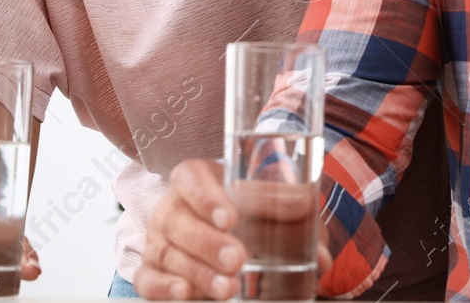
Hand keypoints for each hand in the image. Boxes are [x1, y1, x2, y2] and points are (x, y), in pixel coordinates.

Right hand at [135, 158, 332, 299]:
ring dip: (197, 272)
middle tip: (238, 258)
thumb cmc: (248, 212)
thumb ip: (296, 223)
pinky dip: (164, 288)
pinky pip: (148, 280)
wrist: (219, 229)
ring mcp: (157, 240)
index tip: (230, 217)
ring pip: (167, 253)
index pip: (191, 179)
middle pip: (179, 220)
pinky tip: (185, 294)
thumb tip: (322, 258)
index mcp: (195, 179)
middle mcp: (171, 207)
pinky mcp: (150, 271)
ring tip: (227, 288)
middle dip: (208, 242)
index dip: (206, 197)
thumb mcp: (272, 207)